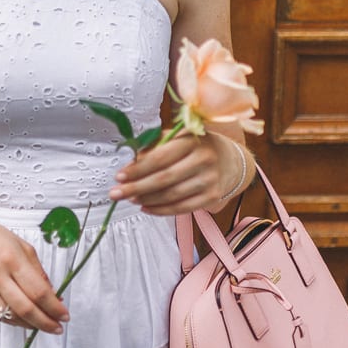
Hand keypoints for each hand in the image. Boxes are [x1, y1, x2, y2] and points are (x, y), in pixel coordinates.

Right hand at [0, 214, 69, 333]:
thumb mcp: (21, 245)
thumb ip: (38, 270)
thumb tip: (52, 293)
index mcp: (12, 259)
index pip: (39, 291)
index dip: (54, 307)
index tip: (64, 314)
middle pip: (26, 309)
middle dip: (46, 322)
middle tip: (57, 327)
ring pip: (12, 317)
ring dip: (31, 324)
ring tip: (43, 324)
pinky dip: (14, 321)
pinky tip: (25, 320)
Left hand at [108, 131, 244, 214]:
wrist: (231, 160)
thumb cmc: (195, 146)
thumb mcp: (178, 137)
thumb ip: (155, 145)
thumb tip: (130, 161)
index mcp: (191, 141)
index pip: (159, 158)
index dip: (137, 169)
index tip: (119, 176)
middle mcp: (203, 160)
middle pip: (163, 179)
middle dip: (136, 188)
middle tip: (116, 193)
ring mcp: (210, 180)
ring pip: (172, 195)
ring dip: (146, 200)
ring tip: (130, 199)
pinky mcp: (212, 197)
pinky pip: (182, 208)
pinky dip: (161, 210)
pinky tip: (146, 208)